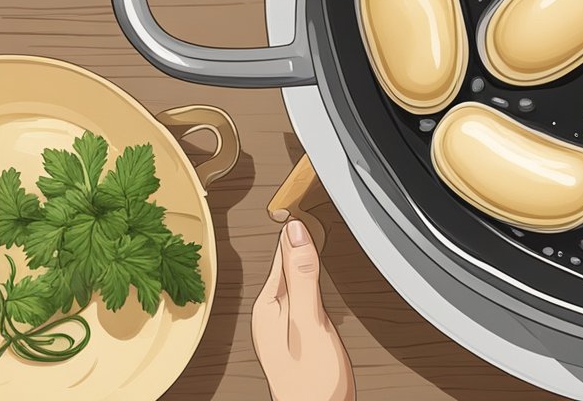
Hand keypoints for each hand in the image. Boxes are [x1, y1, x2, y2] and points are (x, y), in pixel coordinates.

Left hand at [252, 220, 354, 400]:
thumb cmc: (312, 380)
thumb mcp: (308, 319)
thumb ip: (302, 275)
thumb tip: (296, 234)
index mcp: (268, 307)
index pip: (282, 256)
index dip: (295, 231)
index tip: (298, 202)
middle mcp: (270, 315)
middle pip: (287, 268)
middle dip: (298, 243)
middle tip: (304, 212)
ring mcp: (282, 328)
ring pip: (294, 282)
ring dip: (303, 261)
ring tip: (307, 237)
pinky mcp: (297, 337)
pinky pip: (301, 299)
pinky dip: (310, 283)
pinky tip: (315, 281)